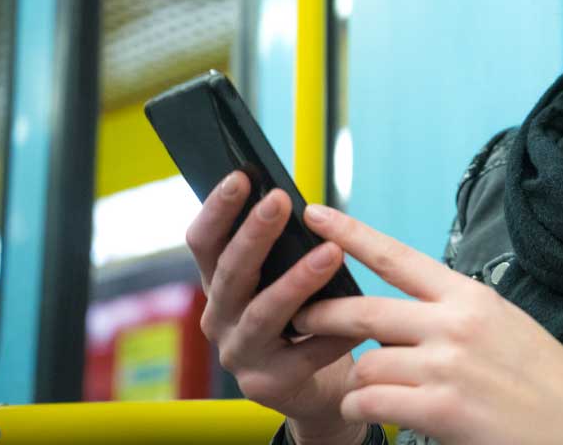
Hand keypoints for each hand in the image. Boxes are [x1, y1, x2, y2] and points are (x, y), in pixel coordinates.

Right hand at [185, 172, 367, 444]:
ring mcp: (239, 354)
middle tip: (281, 200)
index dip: (217, 209)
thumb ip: (284, 250)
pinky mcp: (267, 385)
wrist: (316, 387)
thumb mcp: (284, 279)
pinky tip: (357, 320)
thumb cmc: (304, 317)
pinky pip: (303, 356)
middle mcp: (220, 317)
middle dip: (254, 234)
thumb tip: (305, 203)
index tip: (241, 176)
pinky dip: (332, 334)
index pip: (204, 242)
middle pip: (231, 273)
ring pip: (263, 314)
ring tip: (329, 253)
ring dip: (296, 281)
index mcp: (220, 284)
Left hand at [292, 204, 562, 444]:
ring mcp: (446, 365)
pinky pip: (371, 402)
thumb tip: (397, 325)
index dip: (350, 234)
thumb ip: (452, 317)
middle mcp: (455, 323)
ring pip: (364, 364)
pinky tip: (382, 413)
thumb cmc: (545, 382)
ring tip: (377, 393)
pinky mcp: (440, 407)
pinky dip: (365, 410)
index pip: (397, 257)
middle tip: (304, 318)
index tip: (316, 214)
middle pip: (364, 310)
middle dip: (323, 314)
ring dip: (359, 381)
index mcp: (470, 296)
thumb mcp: (504, 326)